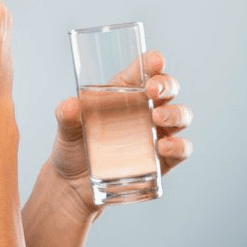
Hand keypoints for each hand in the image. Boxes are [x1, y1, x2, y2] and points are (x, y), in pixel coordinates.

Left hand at [50, 51, 192, 212]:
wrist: (73, 186)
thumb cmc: (73, 147)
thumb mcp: (65, 128)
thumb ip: (66, 115)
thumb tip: (71, 106)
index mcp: (124, 92)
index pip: (143, 69)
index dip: (152, 61)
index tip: (154, 60)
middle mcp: (145, 108)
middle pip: (169, 87)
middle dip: (166, 84)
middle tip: (152, 90)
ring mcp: (157, 133)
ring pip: (181, 115)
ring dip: (174, 114)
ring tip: (157, 118)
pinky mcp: (162, 160)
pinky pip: (181, 149)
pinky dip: (178, 146)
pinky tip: (163, 146)